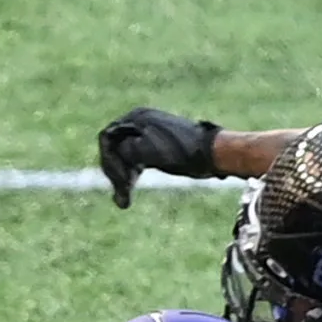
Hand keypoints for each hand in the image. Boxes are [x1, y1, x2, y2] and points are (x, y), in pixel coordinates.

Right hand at [98, 107, 220, 207]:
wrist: (213, 153)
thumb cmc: (183, 150)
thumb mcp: (150, 150)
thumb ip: (127, 150)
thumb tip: (116, 155)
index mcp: (136, 118)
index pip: (108, 139)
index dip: (109, 161)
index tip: (120, 181)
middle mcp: (139, 124)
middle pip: (114, 149)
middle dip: (115, 174)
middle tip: (121, 197)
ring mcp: (147, 136)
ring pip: (124, 159)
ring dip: (121, 180)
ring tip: (123, 202)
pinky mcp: (156, 150)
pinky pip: (135, 163)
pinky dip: (131, 178)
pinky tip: (128, 194)